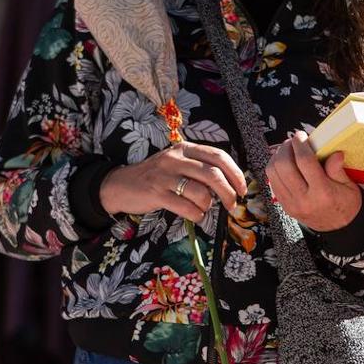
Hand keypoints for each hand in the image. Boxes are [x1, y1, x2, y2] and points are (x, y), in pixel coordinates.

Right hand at [100, 141, 246, 223]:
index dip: (235, 173)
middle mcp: (176, 158)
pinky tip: (195, 215)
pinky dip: (197, 214)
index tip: (242, 188)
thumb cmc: (155, 176)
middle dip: (229, 192)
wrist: (121, 184)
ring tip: (205, 209)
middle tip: (232, 204)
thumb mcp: (177, 163)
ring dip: (209, 205)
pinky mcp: (157, 193)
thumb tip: (230, 183)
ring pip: (201, 192)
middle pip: (213, 174)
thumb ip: (199, 168)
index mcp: (185, 148)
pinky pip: (186, 207)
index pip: (218, 156)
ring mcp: (165, 176)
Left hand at [267, 130, 362, 231]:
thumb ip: (338, 169)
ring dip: (277, 157)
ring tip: (287, 150)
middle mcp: (303, 199)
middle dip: (286, 148)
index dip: (300, 145)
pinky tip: (284, 163)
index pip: (305, 162)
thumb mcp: (349, 187)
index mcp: (322, 193)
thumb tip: (334, 152)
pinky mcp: (285, 206)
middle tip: (293, 141)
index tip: (301, 136)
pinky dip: (275, 169)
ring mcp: (291, 204)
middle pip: (284, 166)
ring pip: (273, 173)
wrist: (340, 229)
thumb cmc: (346, 205)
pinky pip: (273, 182)